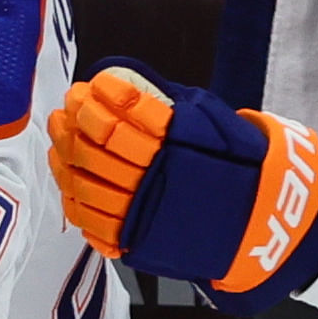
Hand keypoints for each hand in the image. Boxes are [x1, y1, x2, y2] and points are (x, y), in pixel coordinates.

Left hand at [49, 67, 317, 300]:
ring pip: (87, 181)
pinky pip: (92, 220)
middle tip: (68, 105)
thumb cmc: (235, 166)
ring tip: (60, 134)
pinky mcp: (135, 241)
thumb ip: (167, 104)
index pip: (131, 112)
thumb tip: (122, 77)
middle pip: (100, 144)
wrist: (257, 224)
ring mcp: (144, 212)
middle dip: (77, 120)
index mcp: (181, 143)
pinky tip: (66, 174)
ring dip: (66, 154)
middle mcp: (159, 176)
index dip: (105, 96)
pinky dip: (72, 195)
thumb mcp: (211, 122)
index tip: (93, 85)